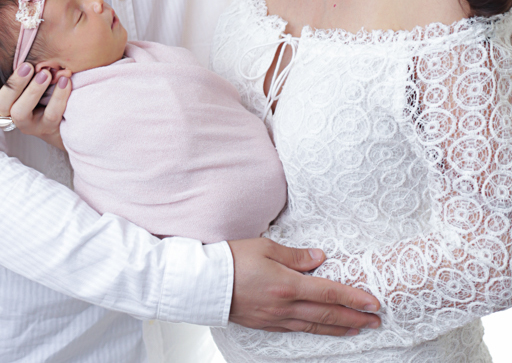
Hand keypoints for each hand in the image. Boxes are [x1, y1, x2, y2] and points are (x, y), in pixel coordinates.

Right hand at [0, 65, 71, 149]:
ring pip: (20, 111)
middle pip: (1, 103)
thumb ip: (25, 63)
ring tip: (45, 74)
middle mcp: (11, 114)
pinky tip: (65, 81)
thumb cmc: (45, 87)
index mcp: (4, 99)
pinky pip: (51, 114)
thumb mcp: (32, 75)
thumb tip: (27, 33)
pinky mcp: (47, 127)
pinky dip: (58, 96)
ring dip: (32, 91)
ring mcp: (28, 123)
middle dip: (13, 84)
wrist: (68, 116)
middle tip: (27, 66)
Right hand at [228, 238, 380, 336]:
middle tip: (376, 320)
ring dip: (339, 328)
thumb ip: (295, 255)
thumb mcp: (265, 247)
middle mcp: (285, 306)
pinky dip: (316, 332)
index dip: (353, 298)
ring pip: (315, 327)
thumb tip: (320, 258)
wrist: (203, 283)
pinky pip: (298, 330)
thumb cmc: (231, 259)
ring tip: (358, 328)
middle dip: (355, 317)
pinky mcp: (266, 324)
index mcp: (287, 285)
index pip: (329, 293)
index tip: (373, 302)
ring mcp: (276, 319)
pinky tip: (323, 330)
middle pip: (327, 315)